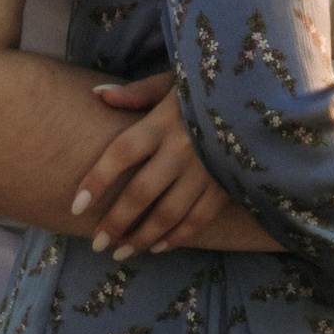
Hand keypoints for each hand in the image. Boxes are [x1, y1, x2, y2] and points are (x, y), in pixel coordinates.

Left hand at [68, 73, 239, 255]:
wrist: (257, 97)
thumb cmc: (206, 88)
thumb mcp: (172, 81)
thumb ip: (136, 92)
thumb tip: (97, 95)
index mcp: (163, 121)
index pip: (122, 153)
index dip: (97, 180)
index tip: (76, 205)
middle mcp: (182, 149)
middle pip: (141, 192)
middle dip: (116, 222)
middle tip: (97, 242)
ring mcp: (205, 171)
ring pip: (168, 214)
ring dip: (141, 238)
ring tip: (120, 252)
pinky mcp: (225, 186)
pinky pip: (198, 220)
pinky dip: (176, 237)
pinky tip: (157, 247)